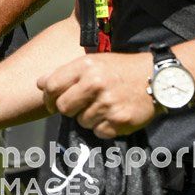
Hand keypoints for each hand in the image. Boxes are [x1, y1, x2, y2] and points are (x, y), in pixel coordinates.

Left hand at [37, 51, 155, 138]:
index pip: (52, 86)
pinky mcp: (119, 121)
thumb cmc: (120, 69)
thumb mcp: (93, 62)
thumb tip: (39, 84)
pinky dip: (103, 127)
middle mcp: (95, 83)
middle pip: (63, 107)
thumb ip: (65, 72)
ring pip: (81, 121)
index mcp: (86, 65)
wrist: (155, 78)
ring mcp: (107, 103)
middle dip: (67, 109)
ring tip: (102, 106)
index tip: (50, 102)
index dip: (47, 97)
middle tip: (78, 105)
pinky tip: (112, 115)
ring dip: (87, 117)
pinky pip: (98, 132)